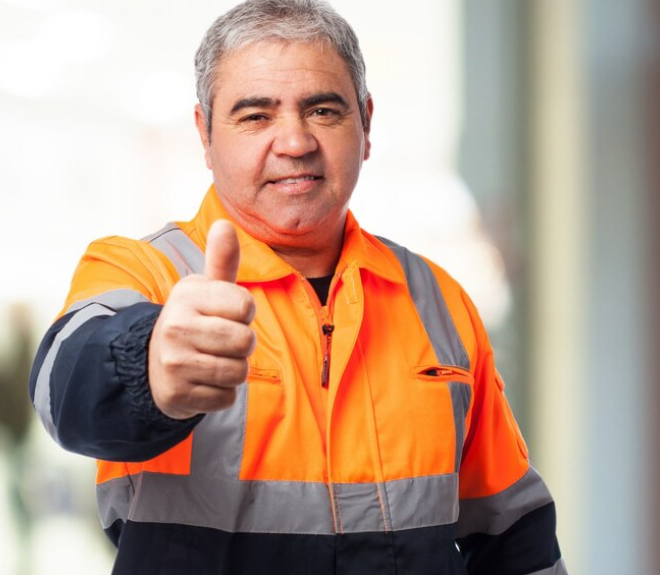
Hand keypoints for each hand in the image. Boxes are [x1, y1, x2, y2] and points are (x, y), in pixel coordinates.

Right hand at [148, 220, 255, 418]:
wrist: (154, 364)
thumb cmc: (193, 321)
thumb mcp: (205, 290)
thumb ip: (222, 260)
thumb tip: (225, 224)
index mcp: (187, 295)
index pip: (246, 305)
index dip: (244, 313)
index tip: (227, 314)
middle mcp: (176, 326)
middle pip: (245, 341)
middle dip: (243, 345)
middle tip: (223, 342)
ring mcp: (174, 362)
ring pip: (238, 372)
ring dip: (234, 370)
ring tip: (213, 360)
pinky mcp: (177, 394)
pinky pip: (225, 397)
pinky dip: (221, 392)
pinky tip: (203, 381)